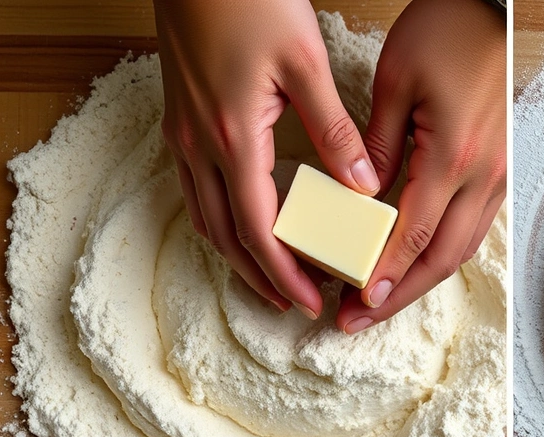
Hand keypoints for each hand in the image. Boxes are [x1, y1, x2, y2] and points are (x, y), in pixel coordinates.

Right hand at [154, 0, 379, 319]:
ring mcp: (183, 133)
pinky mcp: (180, 119)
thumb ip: (334, 129)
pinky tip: (244, 219)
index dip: (284, 274)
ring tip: (271, 274)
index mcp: (233, 138)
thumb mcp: (304, 63)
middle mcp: (199, 145)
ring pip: (203, 216)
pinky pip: (195, 188)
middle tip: (292, 300)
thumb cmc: (247, 2)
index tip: (309, 300)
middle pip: (224, 236)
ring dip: (236, 253)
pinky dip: (220, 218)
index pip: (258, 231)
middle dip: (258, 276)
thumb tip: (362, 184)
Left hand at [336, 0, 506, 333]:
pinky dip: (442, 252)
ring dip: (422, 280)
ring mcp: (497, 174)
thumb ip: (378, 147)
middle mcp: (482, 175)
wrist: (492, 9)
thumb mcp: (395, 84)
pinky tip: (417, 261)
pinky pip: (473, 227)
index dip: (383, 276)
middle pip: (441, 258)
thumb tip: (362, 198)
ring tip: (382, 298)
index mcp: (453, 156)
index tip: (355, 301)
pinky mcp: (499, 167)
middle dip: (399, 295)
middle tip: (359, 317)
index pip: (412, 236)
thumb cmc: (446, 32)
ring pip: (461, 248)